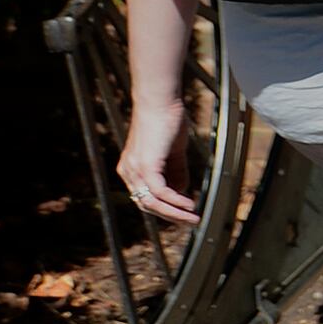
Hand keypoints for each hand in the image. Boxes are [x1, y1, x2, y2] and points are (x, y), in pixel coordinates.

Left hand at [117, 100, 201, 226]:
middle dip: (170, 217)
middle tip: (191, 222)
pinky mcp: (146, 165)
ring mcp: (135, 169)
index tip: (184, 213)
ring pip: (152, 202)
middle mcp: (129, 171)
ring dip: (174, 213)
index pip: (145, 198)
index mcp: (132, 168)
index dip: (165, 209)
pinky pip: (160, 191)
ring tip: (193, 218)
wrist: (160, 101)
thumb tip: (182, 192)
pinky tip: (190, 204)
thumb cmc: (167, 121)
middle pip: (147, 205)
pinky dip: (175, 201)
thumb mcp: (173, 152)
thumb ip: (176, 172)